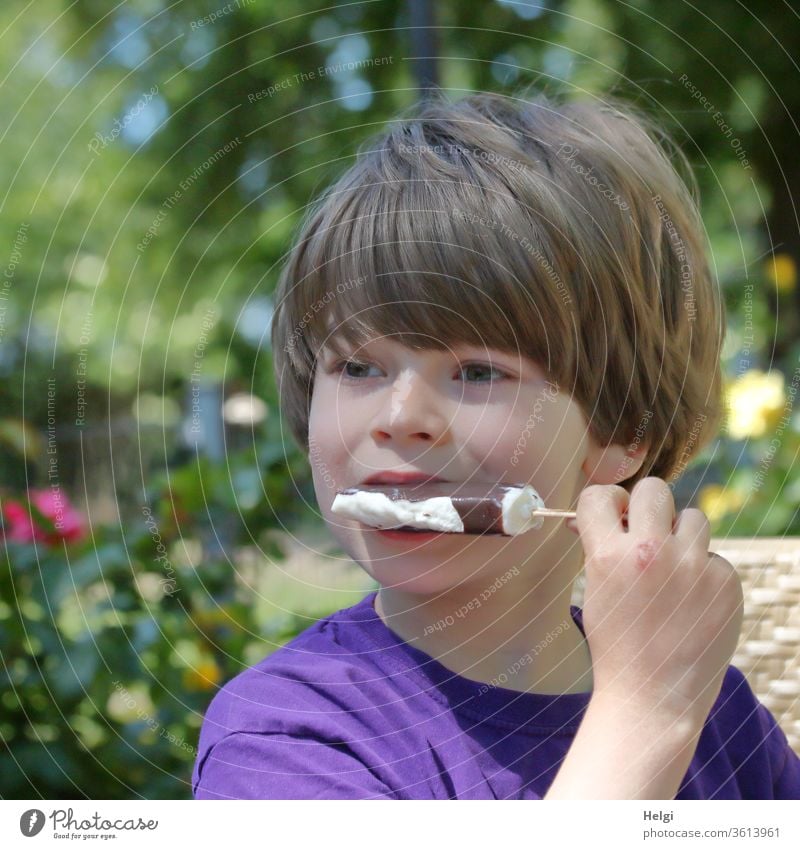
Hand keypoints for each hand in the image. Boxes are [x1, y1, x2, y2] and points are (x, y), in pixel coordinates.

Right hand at [570, 477, 743, 726]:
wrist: (652, 696)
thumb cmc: (616, 644)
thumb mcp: (594, 589)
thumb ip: (599, 547)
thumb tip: (598, 515)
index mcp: (609, 554)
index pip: (600, 495)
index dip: (605, 502)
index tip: (613, 515)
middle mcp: (651, 552)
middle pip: (654, 490)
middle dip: (647, 507)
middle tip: (647, 531)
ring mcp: (692, 566)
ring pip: (693, 518)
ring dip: (681, 536)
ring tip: (674, 569)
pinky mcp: (725, 583)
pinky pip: (715, 557)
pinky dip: (705, 572)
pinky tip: (693, 601)